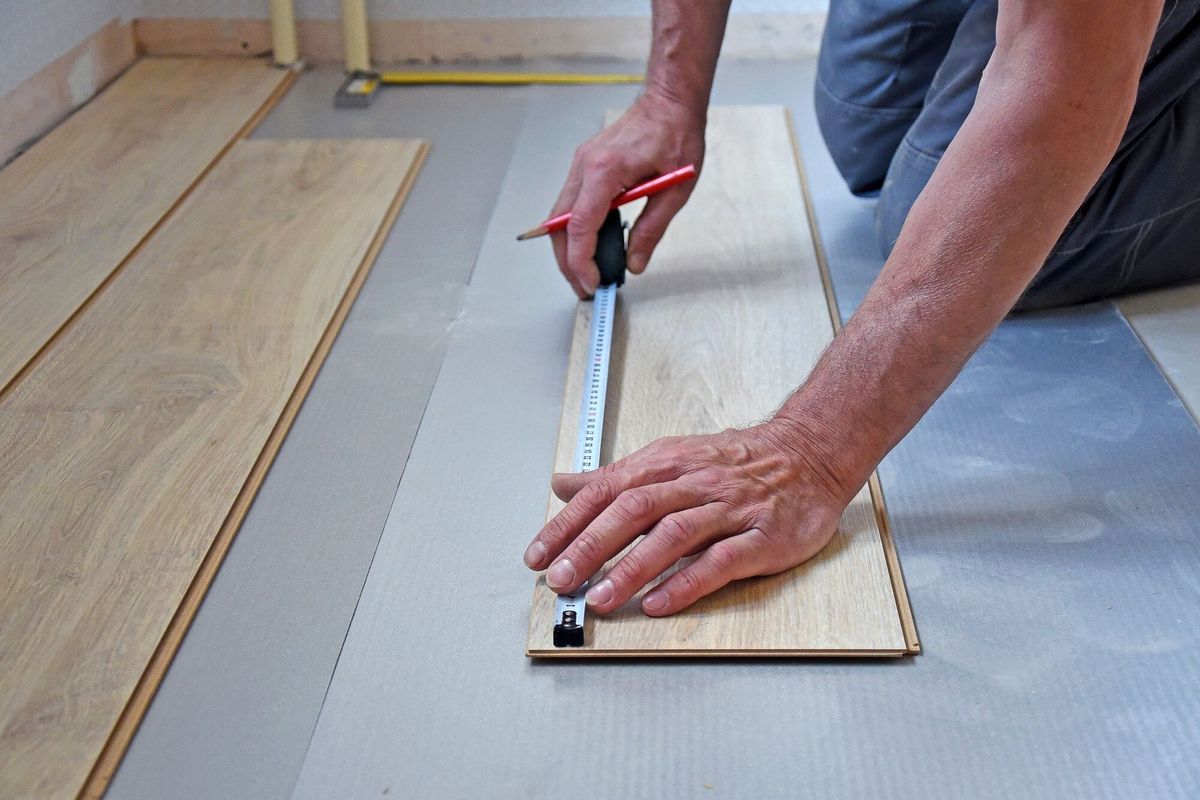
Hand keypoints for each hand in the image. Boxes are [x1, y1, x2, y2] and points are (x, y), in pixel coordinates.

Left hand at [522, 419, 853, 615]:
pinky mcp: (761, 538)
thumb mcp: (670, 458)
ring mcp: (728, 510)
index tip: (538, 554)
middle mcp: (693, 484)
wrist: (809, 455)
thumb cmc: (735, 463)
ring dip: (632, 569)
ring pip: (673, 536)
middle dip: (590, 547)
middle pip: (633, 511)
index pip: (606, 491)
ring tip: (600, 598)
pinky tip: (659, 603)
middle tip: (560, 579)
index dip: (568, 524)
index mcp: (665, 464)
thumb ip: (615, 477)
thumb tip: (563, 484)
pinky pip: (721, 561)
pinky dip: (687, 583)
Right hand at [550, 94, 704, 297]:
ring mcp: (580, 165)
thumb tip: (635, 263)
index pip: (580, 226)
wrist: (669, 100)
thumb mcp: (675, 190)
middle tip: (585, 287)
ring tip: (585, 273)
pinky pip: (569, 204)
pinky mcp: (584, 166)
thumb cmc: (676, 134)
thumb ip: (652, 229)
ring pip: (559, 217)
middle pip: (559, 226)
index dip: (581, 260)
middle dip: (567, 262)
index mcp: (606, 171)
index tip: (592, 282)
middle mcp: (585, 166)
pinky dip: (573, 230)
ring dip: (567, 248)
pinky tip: (588, 246)